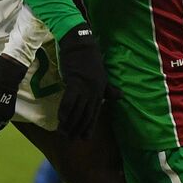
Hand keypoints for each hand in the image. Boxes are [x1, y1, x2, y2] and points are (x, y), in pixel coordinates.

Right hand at [57, 24, 108, 138]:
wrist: (80, 43)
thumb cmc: (88, 58)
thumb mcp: (101, 74)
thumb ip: (109, 88)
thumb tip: (121, 96)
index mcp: (101, 90)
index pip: (95, 112)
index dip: (90, 126)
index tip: (84, 138)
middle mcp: (95, 90)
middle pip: (87, 114)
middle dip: (79, 128)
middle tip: (71, 139)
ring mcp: (85, 86)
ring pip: (78, 110)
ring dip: (70, 123)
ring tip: (64, 133)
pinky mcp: (75, 81)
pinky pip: (69, 100)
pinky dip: (65, 111)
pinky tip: (61, 120)